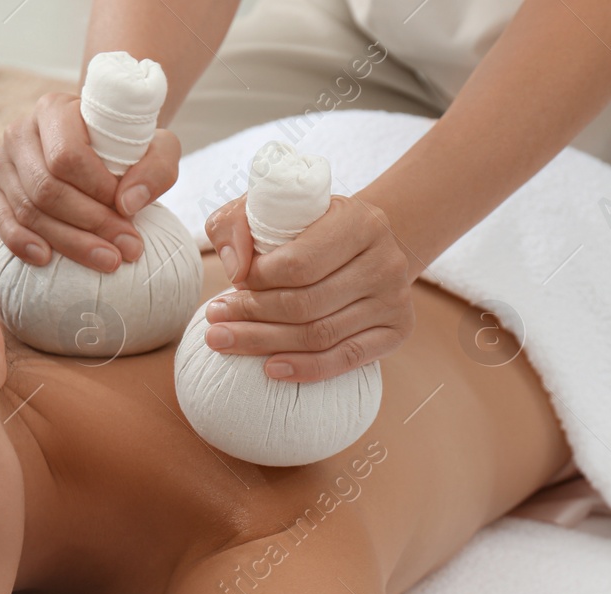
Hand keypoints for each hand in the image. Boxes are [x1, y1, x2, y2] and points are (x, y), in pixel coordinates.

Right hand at [0, 91, 181, 272]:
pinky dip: (22, 243)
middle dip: (90, 224)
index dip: (97, 191)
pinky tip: (47, 259)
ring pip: (28, 210)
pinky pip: (1, 222)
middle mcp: (20, 131)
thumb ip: (156, 168)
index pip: (67, 156)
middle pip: (47, 189)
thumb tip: (127, 204)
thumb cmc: (124, 147)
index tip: (128, 214)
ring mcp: (1, 161)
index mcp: (54, 109)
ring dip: (69, 242)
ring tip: (107, 261)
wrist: (95, 148)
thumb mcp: (156, 147)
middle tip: (126, 250)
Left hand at [201, 193, 416, 381]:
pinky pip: (347, 358)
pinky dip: (306, 368)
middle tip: (214, 324)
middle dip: (251, 318)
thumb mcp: (269, 207)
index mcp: (359, 221)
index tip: (232, 285)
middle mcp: (384, 260)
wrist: (364, 244)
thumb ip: (235, 223)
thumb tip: (236, 268)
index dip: (257, 281)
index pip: (298, 264)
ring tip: (224, 341)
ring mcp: (394, 298)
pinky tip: (270, 369)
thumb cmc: (307, 227)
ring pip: (320, 335)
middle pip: (305, 305)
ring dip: (265, 343)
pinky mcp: (397, 329)